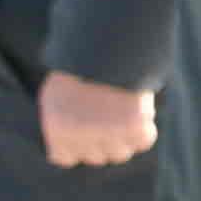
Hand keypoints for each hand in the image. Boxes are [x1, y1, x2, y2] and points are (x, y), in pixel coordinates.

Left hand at [37, 72, 158, 167]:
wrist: (108, 43)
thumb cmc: (81, 67)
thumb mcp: (56, 94)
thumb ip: (61, 122)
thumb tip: (70, 148)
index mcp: (57, 129)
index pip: (65, 158)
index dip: (77, 145)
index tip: (84, 133)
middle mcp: (82, 137)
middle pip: (97, 157)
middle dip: (102, 141)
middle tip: (107, 117)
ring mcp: (109, 134)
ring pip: (121, 153)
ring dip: (124, 138)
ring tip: (124, 113)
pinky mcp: (134, 127)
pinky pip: (144, 140)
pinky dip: (145, 130)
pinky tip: (140, 113)